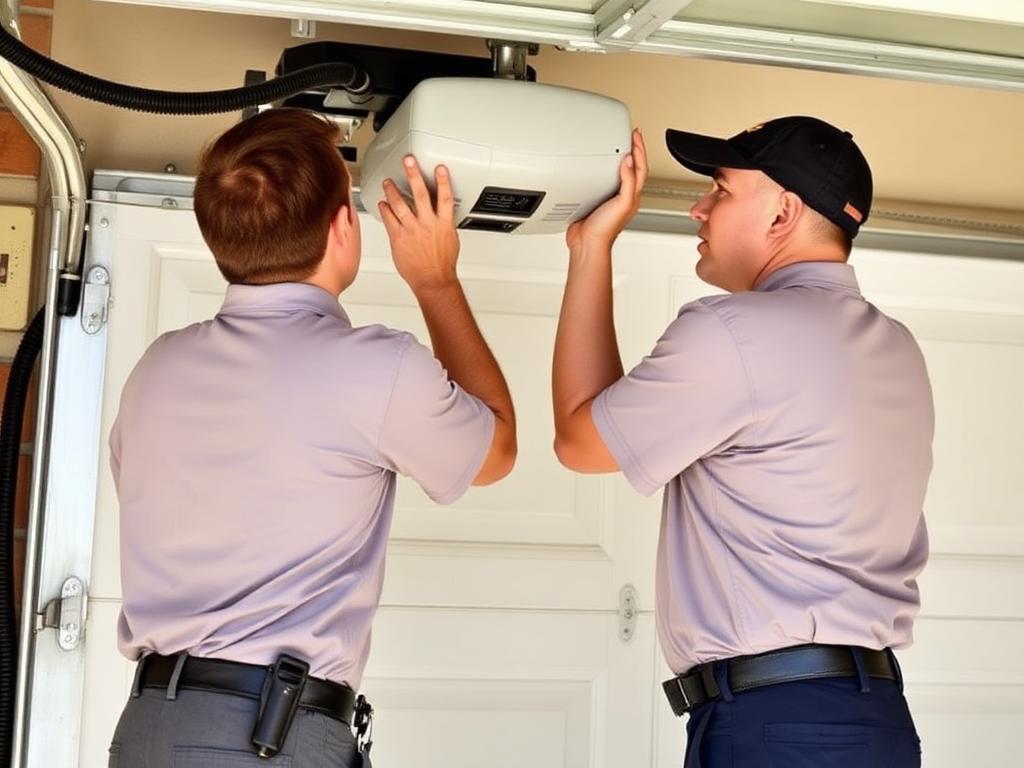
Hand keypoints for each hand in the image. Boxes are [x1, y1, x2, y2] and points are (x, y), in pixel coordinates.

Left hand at [379, 156, 460, 294]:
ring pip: (400, 205)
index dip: (443, 181)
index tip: (440, 168)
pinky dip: (385, 209)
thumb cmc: (442, 264)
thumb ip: (443, 223)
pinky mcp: (399, 238)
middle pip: (420, 194)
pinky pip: (389, 220)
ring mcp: (412, 230)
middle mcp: (428, 224)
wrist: (433, 280)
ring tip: (387, 181)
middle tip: (409, 161)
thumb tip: (442, 214)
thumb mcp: (450, 239)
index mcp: (443, 224)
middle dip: (414, 175)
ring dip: (392, 190)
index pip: (445, 197)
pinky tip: (382, 203)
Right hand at [566, 128, 647, 252]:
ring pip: (618, 174)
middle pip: (632, 168)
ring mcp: (610, 198)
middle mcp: (623, 195)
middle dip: (633, 150)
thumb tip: (629, 161)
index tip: (635, 135)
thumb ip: (628, 181)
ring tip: (617, 145)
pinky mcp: (596, 200)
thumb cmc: (606, 230)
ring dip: (618, 159)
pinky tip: (597, 166)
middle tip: (629, 136)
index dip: (640, 149)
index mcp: (633, 195)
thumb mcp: (622, 202)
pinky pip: (602, 180)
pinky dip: (602, 170)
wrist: (587, 243)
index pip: (641, 167)